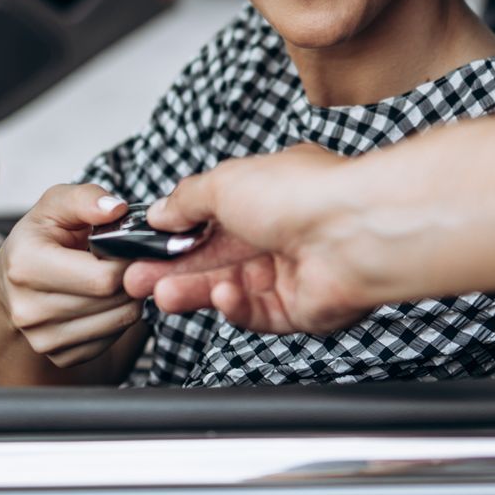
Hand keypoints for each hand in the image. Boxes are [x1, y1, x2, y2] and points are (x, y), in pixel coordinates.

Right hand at [0, 183, 143, 371]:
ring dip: (128, 299)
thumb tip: (115, 209)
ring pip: (119, 322)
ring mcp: (42, 338)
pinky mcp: (59, 356)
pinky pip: (111, 339)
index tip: (128, 249)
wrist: (11, 287)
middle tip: (124, 262)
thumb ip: (86, 198)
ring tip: (112, 278)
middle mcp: (29, 309)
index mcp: (25, 266)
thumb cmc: (37, 241)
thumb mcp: (55, 206)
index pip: (102, 277)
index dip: (127, 260)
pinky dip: (116, 319)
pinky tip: (102, 300)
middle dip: (130, 278)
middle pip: (114, 301)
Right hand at [124, 144, 373, 334]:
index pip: (210, 220)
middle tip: (137, 278)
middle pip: (215, 258)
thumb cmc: (304, 193)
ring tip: (162, 294)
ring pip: (230, 288)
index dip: (175, 235)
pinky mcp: (301, 307)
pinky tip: (223, 296)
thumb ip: (187, 200)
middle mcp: (280, 231)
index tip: (143, 247)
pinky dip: (236, 307)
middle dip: (173, 268)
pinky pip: (257, 312)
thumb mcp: (225, 181)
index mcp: (264, 194)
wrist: (356, 230)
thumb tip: (161, 211)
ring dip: (194, 290)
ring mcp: (291, 271)